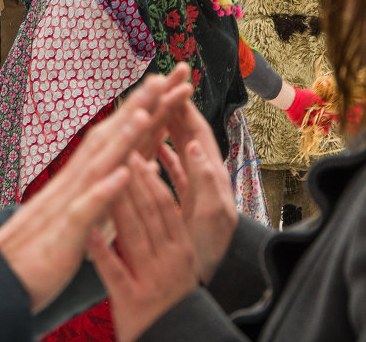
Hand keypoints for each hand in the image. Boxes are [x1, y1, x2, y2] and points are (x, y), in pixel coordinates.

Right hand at [0, 66, 193, 313]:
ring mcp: (70, 202)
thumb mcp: (89, 212)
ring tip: (146, 113)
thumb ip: (111, 185)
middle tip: (166, 76)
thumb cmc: (49, 245)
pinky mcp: (66, 231)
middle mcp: (78, 181)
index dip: (149, 111)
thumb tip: (134, 165)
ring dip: (123, 138)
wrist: (5, 276)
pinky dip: (105, 190)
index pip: (125, 139)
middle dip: (141, 107)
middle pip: (113, 137)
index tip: (170, 84)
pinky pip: (87, 208)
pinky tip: (124, 174)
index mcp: (89, 178)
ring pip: (100, 164)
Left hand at [89, 153, 198, 341]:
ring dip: (120, 205)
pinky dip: (103, 251)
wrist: (174, 340)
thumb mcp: (176, 260)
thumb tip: (154, 187)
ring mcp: (152, 280)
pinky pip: (116, 272)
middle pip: (150, 212)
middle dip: (134, 180)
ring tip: (106, 179)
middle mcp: (170, 260)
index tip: (133, 150)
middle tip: (120, 150)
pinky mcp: (133, 301)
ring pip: (135, 235)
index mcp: (180, 247)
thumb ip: (165, 226)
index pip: (164, 203)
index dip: (149, 176)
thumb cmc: (169, 297)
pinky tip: (90, 233)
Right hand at [158, 99, 237, 283]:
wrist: (210, 279)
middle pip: (191, 137)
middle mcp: (205, 179)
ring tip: (157, 110)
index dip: (187, 110)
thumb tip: (195, 143)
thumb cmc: (208, 251)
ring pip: (182, 152)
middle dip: (178, 112)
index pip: (199, 134)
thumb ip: (203, 178)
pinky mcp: (187, 203)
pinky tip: (153, 149)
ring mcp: (197, 190)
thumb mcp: (210, 214)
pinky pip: (175, 171)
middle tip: (164, 89)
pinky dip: (164, 156)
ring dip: (170, 130)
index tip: (175, 86)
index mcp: (212, 177)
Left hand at [284, 87, 331, 131]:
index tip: (334, 119)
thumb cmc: (303, 96)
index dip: (328, 116)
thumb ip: (321, 102)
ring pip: (314, 125)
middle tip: (329, 126)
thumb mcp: (314, 97)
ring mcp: (305, 118)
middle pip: (319, 120)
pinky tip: (318, 129)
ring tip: (325, 130)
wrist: (292, 100)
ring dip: (320, 128)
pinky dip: (312, 129)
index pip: (322, 113)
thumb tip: (328, 105)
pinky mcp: (300, 123)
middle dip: (325, 124)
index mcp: (312, 107)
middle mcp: (309, 113)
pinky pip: (307, 128)